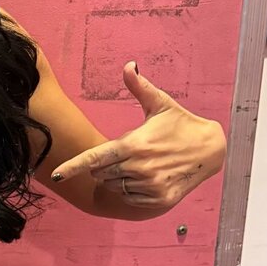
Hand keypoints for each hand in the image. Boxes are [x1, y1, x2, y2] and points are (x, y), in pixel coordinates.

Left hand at [50, 62, 226, 209]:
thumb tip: (128, 65)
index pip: (94, 158)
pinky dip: (131, 190)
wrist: (211, 149)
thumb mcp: (161, 104)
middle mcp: (139, 167)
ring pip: (114, 186)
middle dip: (104, 165)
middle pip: (101, 173)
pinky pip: (130, 198)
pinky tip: (146, 177)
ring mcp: (149, 186)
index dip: (72, 167)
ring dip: (118, 177)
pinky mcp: (159, 200)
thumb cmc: (180, 124)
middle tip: (125, 153)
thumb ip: (139, 87)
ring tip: (139, 164)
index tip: (55, 175)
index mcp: (133, 145)